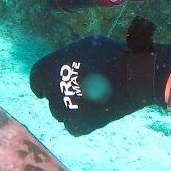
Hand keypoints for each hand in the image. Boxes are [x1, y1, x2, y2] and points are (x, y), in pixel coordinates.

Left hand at [29, 18, 170, 135]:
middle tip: (75, 91)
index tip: (41, 89)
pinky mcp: (81, 124)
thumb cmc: (112, 55)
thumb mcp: (86, 44)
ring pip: (58, 112)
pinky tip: (89, 114)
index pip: (36, 76)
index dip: (38, 83)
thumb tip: (62, 65)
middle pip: (49, 96)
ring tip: (86, 101)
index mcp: (52, 67)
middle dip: (58, 93)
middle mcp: (54, 88)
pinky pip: (72, 126)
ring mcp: (66, 108)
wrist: (134, 75)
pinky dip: (78, 121)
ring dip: (67, 107)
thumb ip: (68, 56)